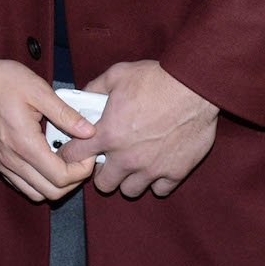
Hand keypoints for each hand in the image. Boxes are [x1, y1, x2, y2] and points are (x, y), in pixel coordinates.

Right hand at [0, 48, 96, 202]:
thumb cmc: (1, 80)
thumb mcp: (38, 90)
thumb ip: (65, 114)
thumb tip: (89, 131)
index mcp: (24, 143)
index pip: (61, 177)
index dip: (82, 170)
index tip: (88, 153)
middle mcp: (11, 160)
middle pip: (51, 193)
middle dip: (73, 181)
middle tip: (80, 159)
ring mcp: (1, 163)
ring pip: (35, 193)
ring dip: (54, 184)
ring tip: (62, 159)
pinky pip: (20, 184)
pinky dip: (37, 181)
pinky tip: (43, 158)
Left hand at [60, 60, 217, 198]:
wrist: (193, 87)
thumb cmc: (155, 79)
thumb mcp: (117, 74)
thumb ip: (95, 88)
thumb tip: (85, 95)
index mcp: (108, 134)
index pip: (74, 157)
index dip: (71, 154)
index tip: (76, 151)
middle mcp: (127, 157)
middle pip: (103, 184)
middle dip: (103, 173)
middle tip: (109, 159)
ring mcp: (151, 168)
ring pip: (130, 191)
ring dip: (129, 179)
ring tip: (133, 164)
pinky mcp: (175, 172)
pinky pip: (159, 190)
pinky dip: (156, 181)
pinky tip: (156, 166)